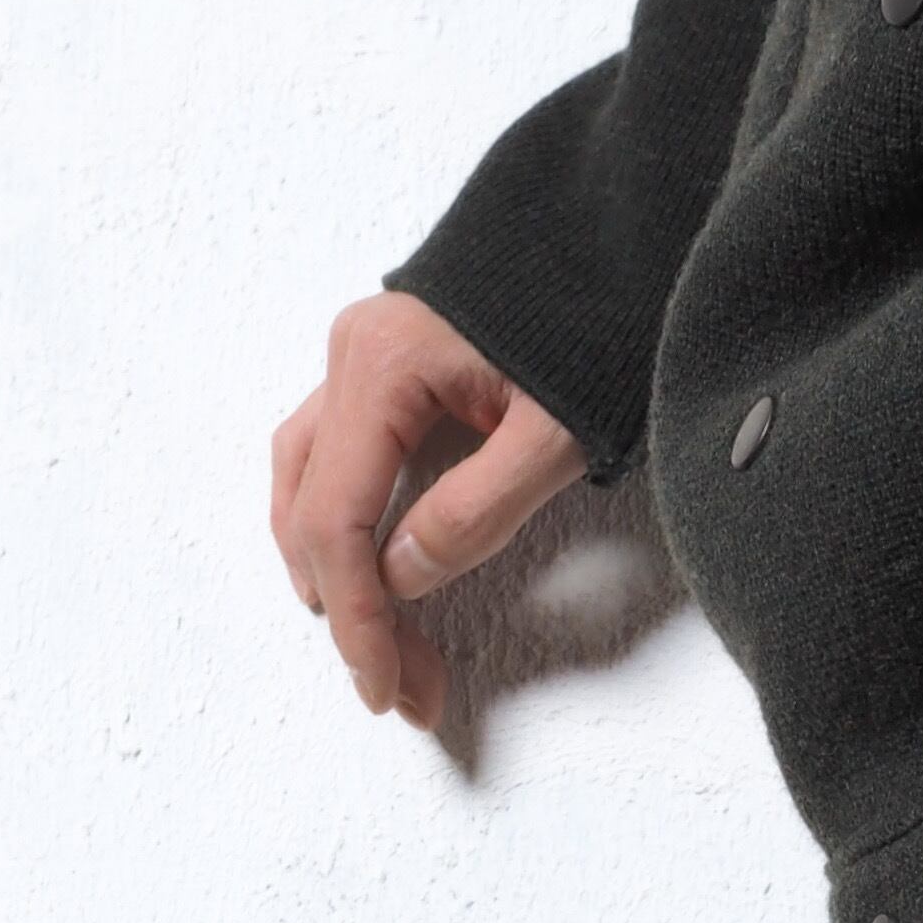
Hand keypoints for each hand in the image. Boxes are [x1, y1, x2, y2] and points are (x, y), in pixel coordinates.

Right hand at [269, 291, 589, 728]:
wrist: (617, 231)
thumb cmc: (595, 321)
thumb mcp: (554, 436)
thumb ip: (477, 511)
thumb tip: (402, 579)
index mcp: (382, 369)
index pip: (339, 523)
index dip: (360, 620)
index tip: (391, 689)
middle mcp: (350, 357)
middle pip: (309, 511)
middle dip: (353, 613)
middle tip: (404, 691)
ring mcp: (358, 355)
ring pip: (305, 482)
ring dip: (333, 572)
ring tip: (380, 645)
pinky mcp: (382, 364)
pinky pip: (332, 454)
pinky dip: (341, 522)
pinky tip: (370, 568)